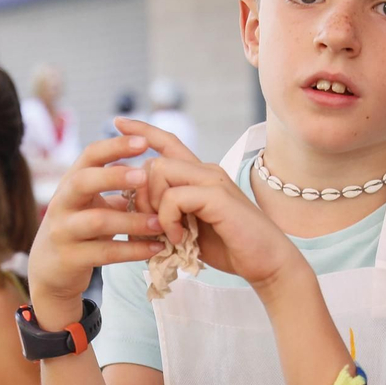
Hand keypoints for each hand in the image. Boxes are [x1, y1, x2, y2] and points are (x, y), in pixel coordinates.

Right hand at [27, 133, 163, 328]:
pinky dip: (133, 250)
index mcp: (71, 183)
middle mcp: (62, 203)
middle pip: (83, 181)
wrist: (49, 271)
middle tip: (145, 175)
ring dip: (132, 221)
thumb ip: (115, 187)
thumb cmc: (80, 229)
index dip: (115, 146)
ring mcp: (63, 231)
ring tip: (160, 222)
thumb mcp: (91, 203)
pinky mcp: (71, 259)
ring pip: (97, 221)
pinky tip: (157, 248)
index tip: (144, 141)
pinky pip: (105, 253)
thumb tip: (154, 166)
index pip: (89, 155)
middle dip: (114, 176)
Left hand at [122, 118, 306, 296]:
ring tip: (166, 234)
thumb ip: (168, 215)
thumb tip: (136, 214)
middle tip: (149, 225)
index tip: (117, 121)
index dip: (142, 130)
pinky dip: (168, 220)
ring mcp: (213, 180)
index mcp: (199, 176)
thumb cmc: (230, 247)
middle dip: (141, 194)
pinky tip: (178, 239)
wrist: (267, 262)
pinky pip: (174, 197)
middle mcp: (206, 170)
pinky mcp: (217, 196)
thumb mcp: (190, 229)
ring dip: (154, 207)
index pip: (167, 143)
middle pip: (154, 162)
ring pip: (160, 172)